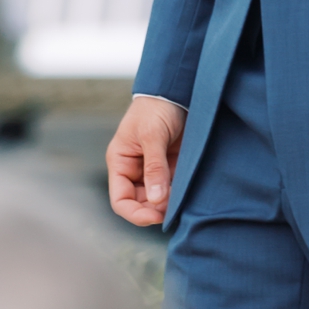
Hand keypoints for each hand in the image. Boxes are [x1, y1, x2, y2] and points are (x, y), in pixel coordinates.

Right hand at [106, 95, 186, 225]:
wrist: (177, 90)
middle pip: (140, 203)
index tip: (155, 218)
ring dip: (168, 204)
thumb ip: (154, 168)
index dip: (135, 213)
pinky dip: (179, 194)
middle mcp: (135, 170)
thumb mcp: (152, 136)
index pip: (120, 200)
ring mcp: (153, 169)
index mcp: (121, 163)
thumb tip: (157, 200)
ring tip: (182, 201)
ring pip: (157, 198)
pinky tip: (188, 194)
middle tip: (173, 209)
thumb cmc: (156, 108)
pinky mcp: (171, 166)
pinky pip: (172, 188)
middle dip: (154, 210)